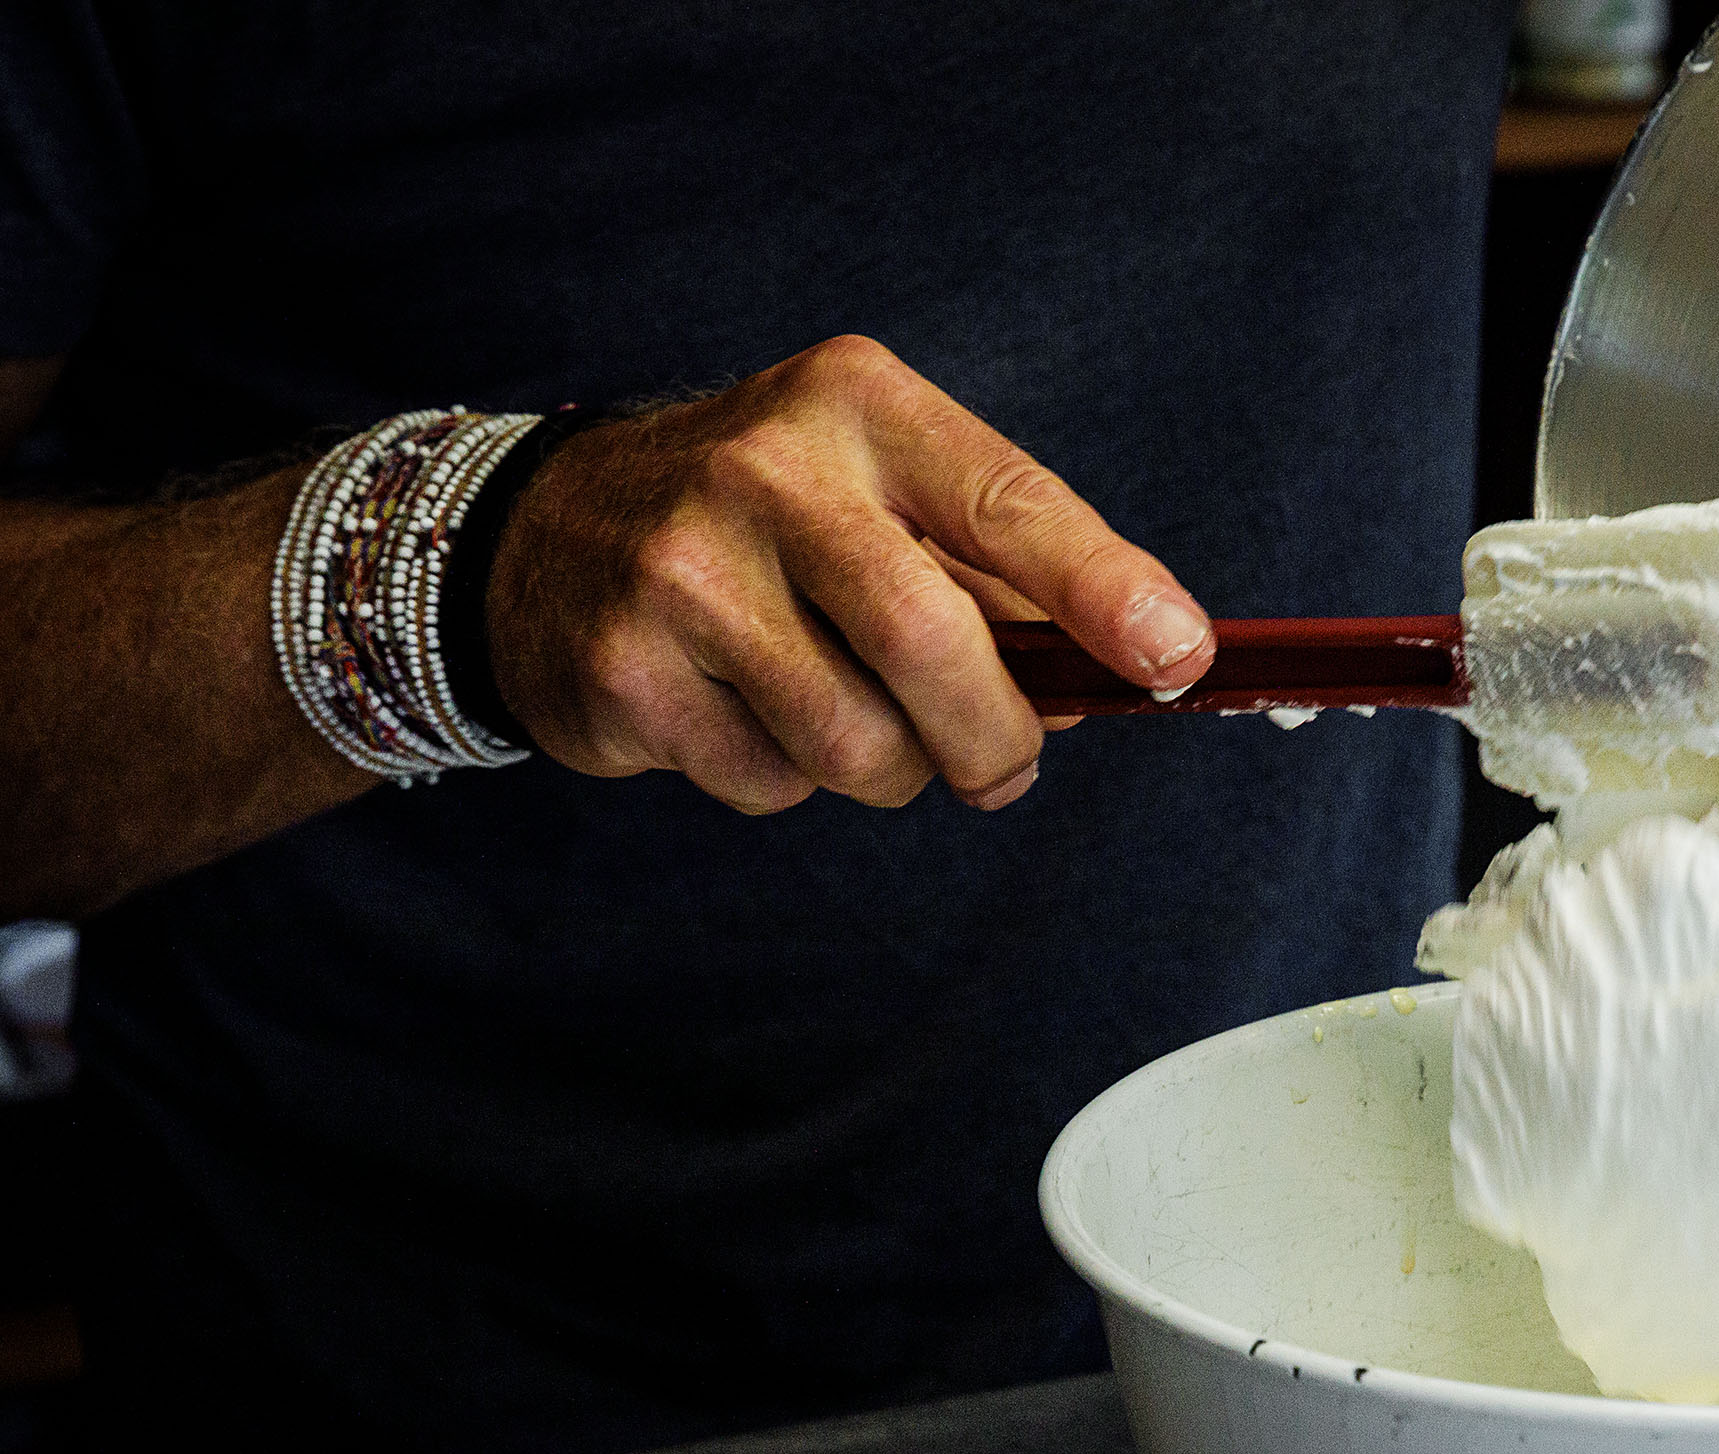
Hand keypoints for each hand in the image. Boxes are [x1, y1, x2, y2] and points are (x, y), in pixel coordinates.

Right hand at [485, 336, 1215, 813]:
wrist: (542, 535)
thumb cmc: (769, 524)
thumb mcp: (879, 499)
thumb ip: (998, 584)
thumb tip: (1117, 677)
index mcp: (858, 405)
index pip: (1006, 501)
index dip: (1103, 589)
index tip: (1177, 657)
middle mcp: (766, 471)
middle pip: (929, 640)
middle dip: (994, 736)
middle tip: (1005, 768)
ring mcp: (681, 570)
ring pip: (857, 740)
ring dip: (892, 771)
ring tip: (855, 724)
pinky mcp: (626, 672)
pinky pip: (773, 783)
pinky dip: (793, 780)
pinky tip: (747, 715)